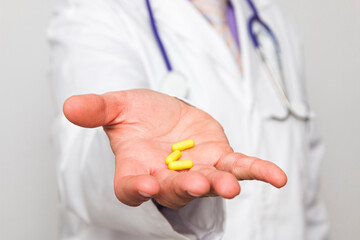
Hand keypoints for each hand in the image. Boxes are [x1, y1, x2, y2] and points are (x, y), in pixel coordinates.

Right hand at [63, 89, 286, 208]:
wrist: (164, 114)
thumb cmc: (138, 115)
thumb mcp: (117, 106)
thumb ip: (97, 109)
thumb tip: (70, 106)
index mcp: (136, 169)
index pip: (131, 187)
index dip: (136, 188)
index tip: (143, 186)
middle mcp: (166, 177)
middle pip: (173, 189)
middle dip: (184, 187)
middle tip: (196, 183)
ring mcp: (196, 170)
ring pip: (208, 181)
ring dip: (219, 183)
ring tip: (230, 185)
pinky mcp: (220, 158)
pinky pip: (239, 167)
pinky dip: (257, 172)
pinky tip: (277, 178)